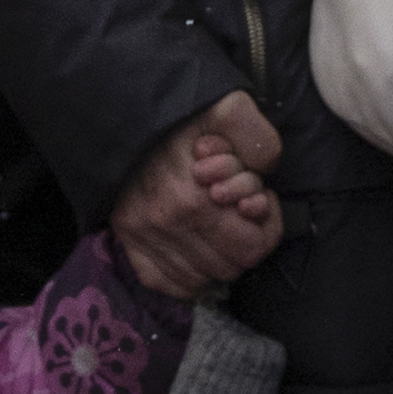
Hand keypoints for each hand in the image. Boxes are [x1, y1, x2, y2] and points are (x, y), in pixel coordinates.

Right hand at [109, 93, 283, 299]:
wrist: (126, 113)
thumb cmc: (184, 115)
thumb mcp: (230, 109)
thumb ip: (258, 139)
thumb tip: (263, 176)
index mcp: (195, 200)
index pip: (253, 249)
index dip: (266, 225)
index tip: (258, 199)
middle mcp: (167, 226)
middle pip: (231, 267)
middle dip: (245, 238)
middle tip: (239, 208)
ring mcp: (145, 239)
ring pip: (204, 278)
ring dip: (219, 254)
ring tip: (217, 220)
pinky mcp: (130, 245)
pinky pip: (171, 284)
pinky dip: (190, 273)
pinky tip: (197, 244)